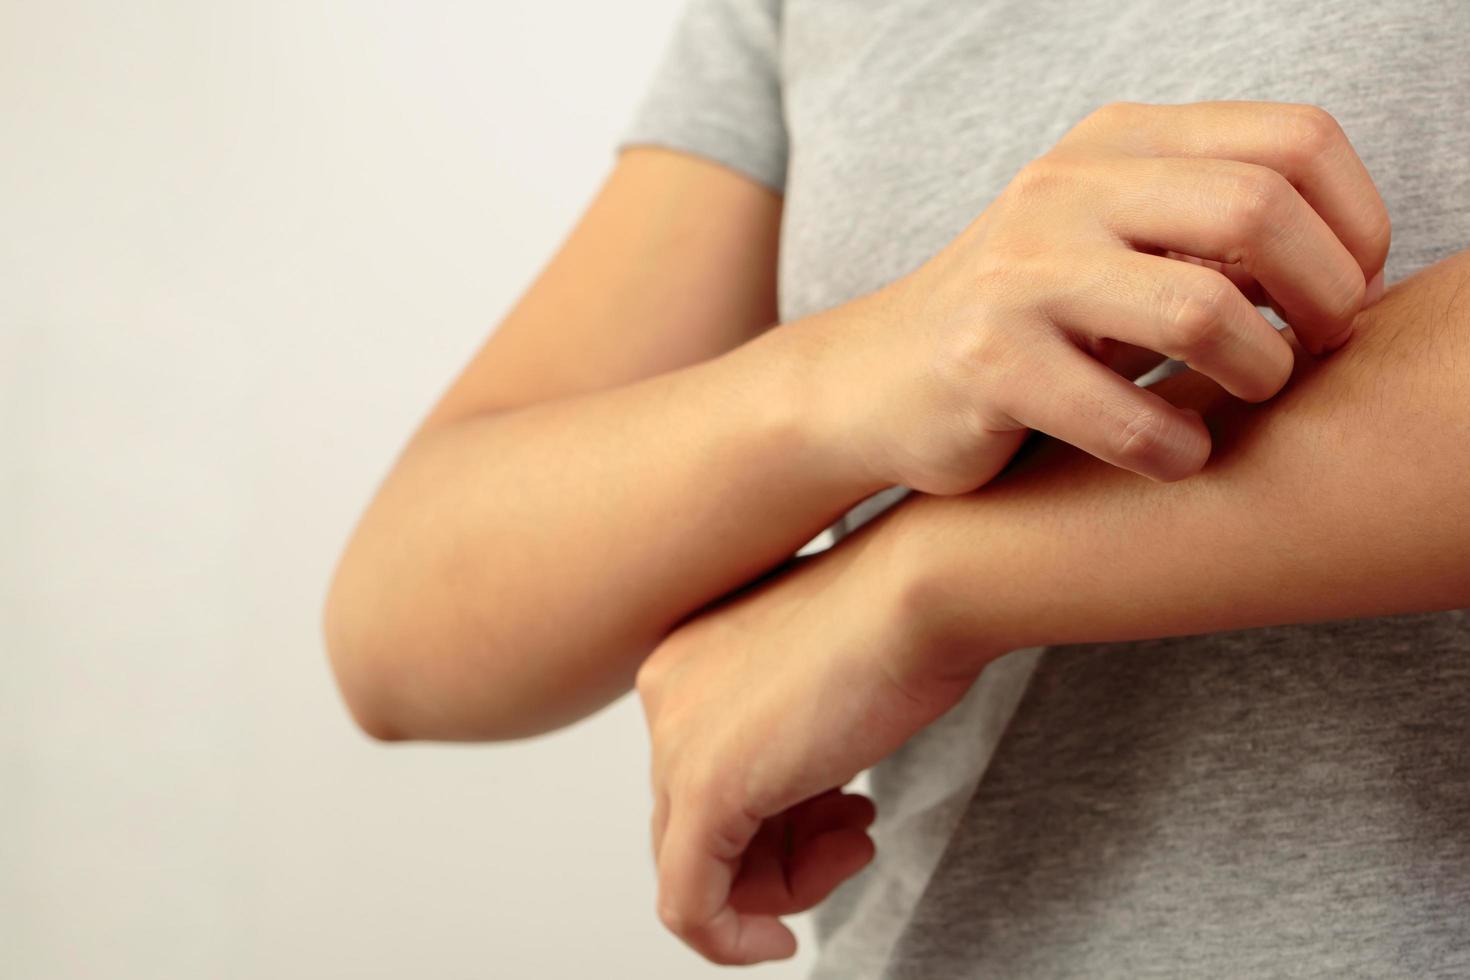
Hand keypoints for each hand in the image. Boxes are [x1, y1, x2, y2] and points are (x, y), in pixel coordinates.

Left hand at [635, 533, 984, 964]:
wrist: (926, 586)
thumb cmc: (902, 616)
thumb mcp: (825, 685)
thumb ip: (789, 741)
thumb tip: (798, 803)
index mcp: (686, 659)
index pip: (705, 772)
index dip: (779, 814)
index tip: (845, 813)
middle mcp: (665, 693)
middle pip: (700, 819)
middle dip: (783, 850)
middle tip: (857, 837)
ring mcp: (678, 739)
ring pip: (697, 866)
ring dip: (785, 884)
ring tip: (858, 845)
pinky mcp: (707, 787)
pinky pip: (689, 903)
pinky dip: (729, 939)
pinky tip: (780, 943)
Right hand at [806, 101, 1389, 490]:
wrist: (875, 378)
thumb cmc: (1026, 318)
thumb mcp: (1111, 239)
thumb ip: (1212, 231)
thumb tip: (1347, 268)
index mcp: (1114, 143)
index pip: (1295, 140)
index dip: (1357, 224)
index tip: (1347, 291)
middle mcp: (1064, 190)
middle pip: (1259, 211)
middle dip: (1325, 300)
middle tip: (1315, 352)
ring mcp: (1018, 275)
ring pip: (1203, 312)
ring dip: (1259, 377)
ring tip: (1245, 400)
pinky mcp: (987, 365)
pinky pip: (1131, 419)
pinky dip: (1177, 451)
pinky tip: (1174, 453)